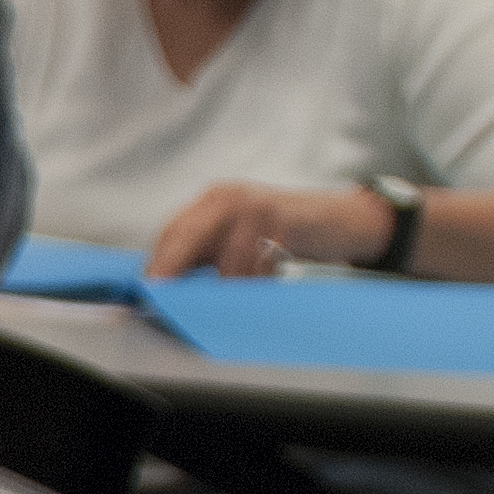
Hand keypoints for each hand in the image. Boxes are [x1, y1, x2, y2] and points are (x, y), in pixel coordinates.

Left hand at [145, 181, 394, 279]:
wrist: (343, 219)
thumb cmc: (286, 233)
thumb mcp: (239, 239)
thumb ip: (208, 254)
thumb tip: (171, 284)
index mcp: (213, 200)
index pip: (174, 229)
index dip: (160, 260)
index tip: (150, 287)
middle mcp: (229, 196)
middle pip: (188, 233)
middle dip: (174, 267)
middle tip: (164, 293)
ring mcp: (256, 203)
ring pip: (225, 254)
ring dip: (226, 283)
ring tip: (233, 297)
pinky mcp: (284, 217)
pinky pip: (259, 258)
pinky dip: (256, 279)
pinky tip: (262, 285)